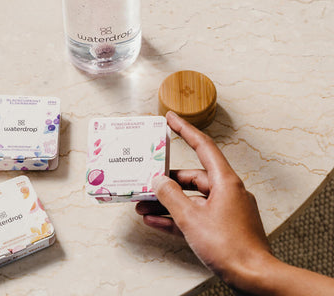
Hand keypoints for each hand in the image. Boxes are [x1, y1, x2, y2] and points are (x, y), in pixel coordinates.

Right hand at [136, 111, 271, 289]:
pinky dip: (177, 217)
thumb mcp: (191, 218)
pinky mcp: (222, 227)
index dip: (185, 129)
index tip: (171, 118)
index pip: (202, 146)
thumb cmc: (230, 247)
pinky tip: (156, 221)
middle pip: (192, 177)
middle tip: (147, 180)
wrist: (254, 280)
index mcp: (225, 181)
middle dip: (166, 181)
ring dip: (167, 203)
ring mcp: (225, 210)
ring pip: (191, 199)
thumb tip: (158, 181)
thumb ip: (171, 196)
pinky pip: (195, 216)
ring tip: (144, 206)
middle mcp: (227, 191)